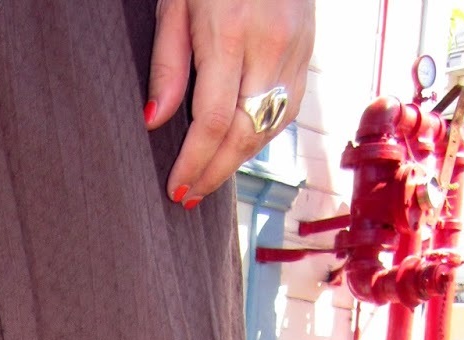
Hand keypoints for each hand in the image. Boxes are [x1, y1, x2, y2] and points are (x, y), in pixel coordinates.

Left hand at [144, 0, 315, 204]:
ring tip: (207, 177)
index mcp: (232, 32)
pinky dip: (260, 134)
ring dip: (237, 160)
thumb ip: (167, 63)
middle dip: (214, 172)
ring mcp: (297, 47)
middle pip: (245, 134)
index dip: (194, 163)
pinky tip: (237, 146)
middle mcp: (272, 44)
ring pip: (270, 127)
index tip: (176, 189)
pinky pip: (287, 108)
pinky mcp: (309, 49)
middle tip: (189, 196)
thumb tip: (155, 122)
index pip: (214, 121)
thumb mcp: (175, 0)